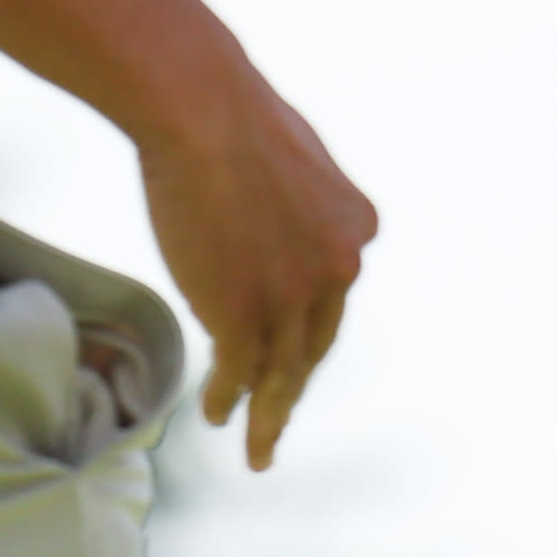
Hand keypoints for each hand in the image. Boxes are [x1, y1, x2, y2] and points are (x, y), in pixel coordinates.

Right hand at [133, 73, 378, 469]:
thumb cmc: (234, 115)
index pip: (331, 294)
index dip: (304, 324)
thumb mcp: (298, 160)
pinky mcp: (243, 312)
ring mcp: (292, 296)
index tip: (287, 348)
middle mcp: (339, 268)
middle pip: (313, 342)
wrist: (200, 108)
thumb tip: (287, 214)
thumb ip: (303, 203)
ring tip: (258, 448)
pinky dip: (230, 398)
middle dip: (294, 385)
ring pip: (283, 372)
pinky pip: (240, 371)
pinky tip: (218, 415)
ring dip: (267, 414)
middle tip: (278, 421)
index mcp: (356, 229)